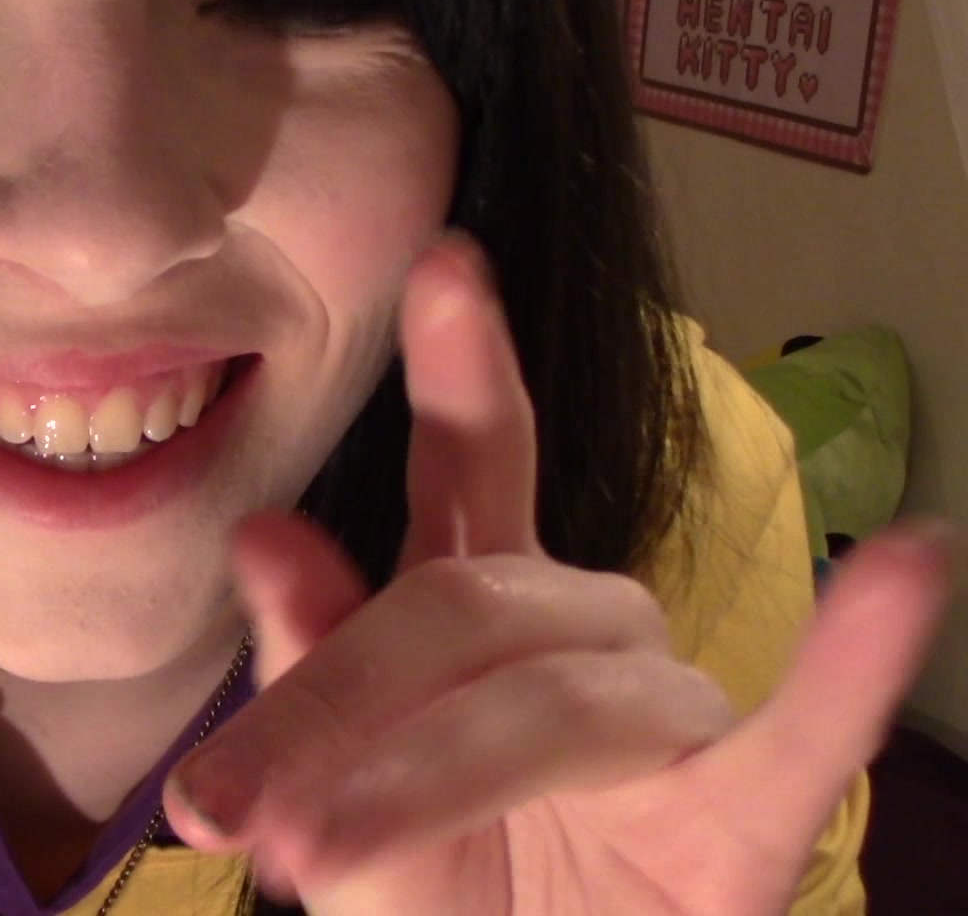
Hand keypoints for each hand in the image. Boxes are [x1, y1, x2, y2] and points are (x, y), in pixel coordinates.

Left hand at [164, 237, 956, 913]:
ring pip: (557, 700)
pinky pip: (800, 735)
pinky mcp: (741, 821)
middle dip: (331, 699)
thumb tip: (262, 532)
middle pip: (466, 603)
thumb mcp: (333, 791)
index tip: (445, 266)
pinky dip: (852, 659)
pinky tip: (907, 563)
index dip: (464, 371)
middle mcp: (580, 639)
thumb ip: (308, 671)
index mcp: (478, 615)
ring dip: (422, 778)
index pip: (471, 472)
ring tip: (309, 851)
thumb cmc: (430, 889)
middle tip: (221, 803)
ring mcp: (667, 723)